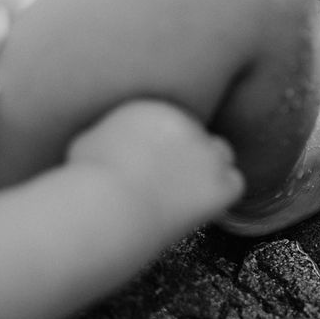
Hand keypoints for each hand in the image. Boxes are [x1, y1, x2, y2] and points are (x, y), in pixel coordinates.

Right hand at [67, 100, 243, 232]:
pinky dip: (220, 196)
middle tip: (174, 181)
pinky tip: (198, 207)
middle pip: (200, 135)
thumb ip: (108, 132)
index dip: (169, 146)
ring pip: (221, 156)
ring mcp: (207, 151)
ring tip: (185, 195)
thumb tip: (108, 137)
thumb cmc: (86, 186)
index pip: (177, 121)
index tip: (157, 166)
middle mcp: (187, 122)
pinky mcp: (220, 180)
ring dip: (209, 172)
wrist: (105, 210)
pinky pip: (234, 184)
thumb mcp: (86, 143)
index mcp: (155, 107)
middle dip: (190, 156)